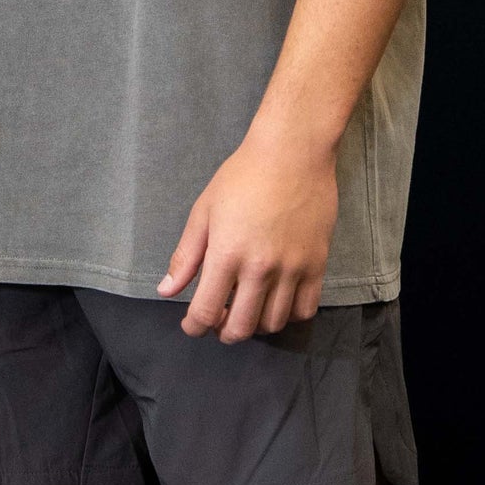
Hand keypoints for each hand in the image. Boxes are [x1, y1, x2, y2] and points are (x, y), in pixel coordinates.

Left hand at [156, 131, 337, 341]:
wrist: (292, 152)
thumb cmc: (242, 176)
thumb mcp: (204, 211)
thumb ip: (186, 256)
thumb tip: (166, 290)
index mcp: (227, 254)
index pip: (206, 312)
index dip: (194, 326)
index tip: (191, 325)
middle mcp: (261, 268)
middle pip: (241, 327)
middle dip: (224, 332)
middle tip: (219, 320)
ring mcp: (293, 269)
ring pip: (273, 323)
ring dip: (255, 326)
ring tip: (246, 309)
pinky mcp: (318, 265)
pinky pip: (305, 310)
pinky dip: (289, 315)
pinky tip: (277, 301)